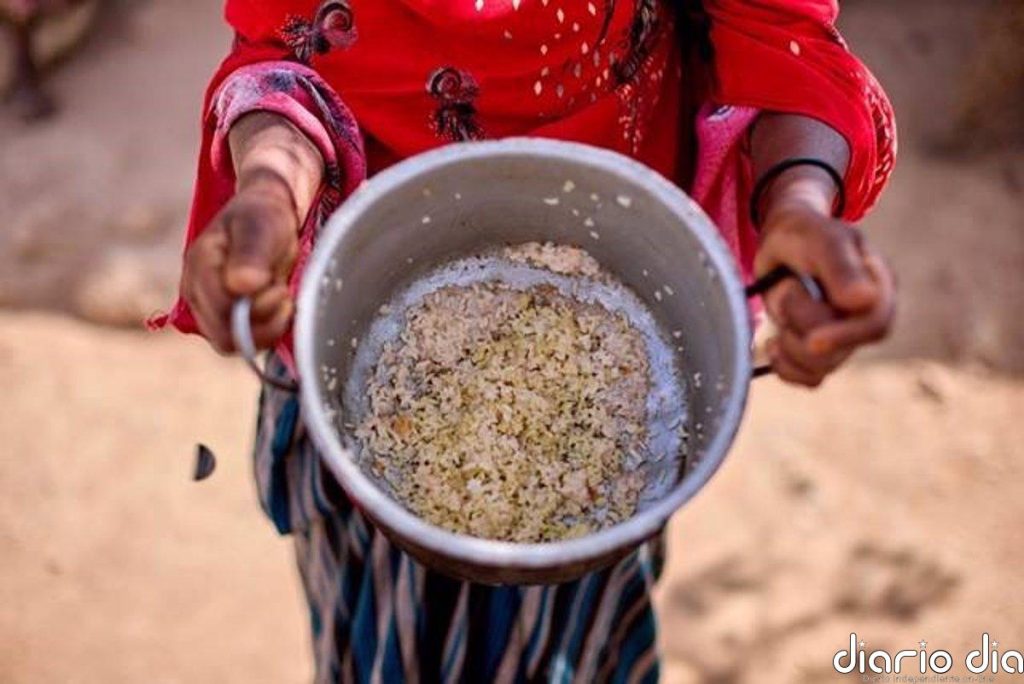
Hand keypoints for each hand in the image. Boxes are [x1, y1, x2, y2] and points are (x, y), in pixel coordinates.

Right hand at [182, 170, 299, 352]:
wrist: (267, 216)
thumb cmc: (262, 217)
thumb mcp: (260, 226)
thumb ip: (250, 254)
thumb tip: (242, 286)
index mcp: (200, 266)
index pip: (221, 312)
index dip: (256, 309)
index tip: (280, 289)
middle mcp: (197, 292)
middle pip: (225, 337)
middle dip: (262, 322)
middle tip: (283, 294)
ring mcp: (209, 308)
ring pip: (235, 344)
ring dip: (267, 327)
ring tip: (282, 296)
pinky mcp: (225, 318)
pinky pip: (245, 341)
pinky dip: (267, 330)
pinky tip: (279, 307)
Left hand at [755, 203, 895, 386]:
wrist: (783, 241)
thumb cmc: (804, 234)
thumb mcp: (819, 240)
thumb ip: (840, 267)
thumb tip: (865, 300)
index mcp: (877, 285)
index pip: (874, 324)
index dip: (845, 336)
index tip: (812, 340)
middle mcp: (865, 315)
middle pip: (843, 351)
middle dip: (804, 331)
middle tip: (784, 291)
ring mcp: (845, 336)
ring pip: (822, 367)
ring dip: (789, 342)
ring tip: (778, 305)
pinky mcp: (822, 351)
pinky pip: (809, 377)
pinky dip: (786, 367)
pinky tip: (773, 344)